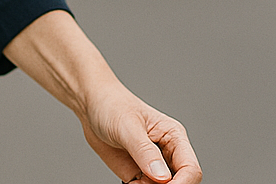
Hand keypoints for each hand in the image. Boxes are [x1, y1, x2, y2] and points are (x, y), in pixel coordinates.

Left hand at [81, 85, 201, 183]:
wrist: (89, 105)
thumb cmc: (110, 104)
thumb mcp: (127, 125)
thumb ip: (144, 151)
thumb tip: (163, 178)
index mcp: (174, 137)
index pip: (190, 169)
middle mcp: (168, 154)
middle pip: (181, 183)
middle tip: (144, 183)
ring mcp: (154, 166)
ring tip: (133, 181)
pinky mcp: (140, 175)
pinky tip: (130, 182)